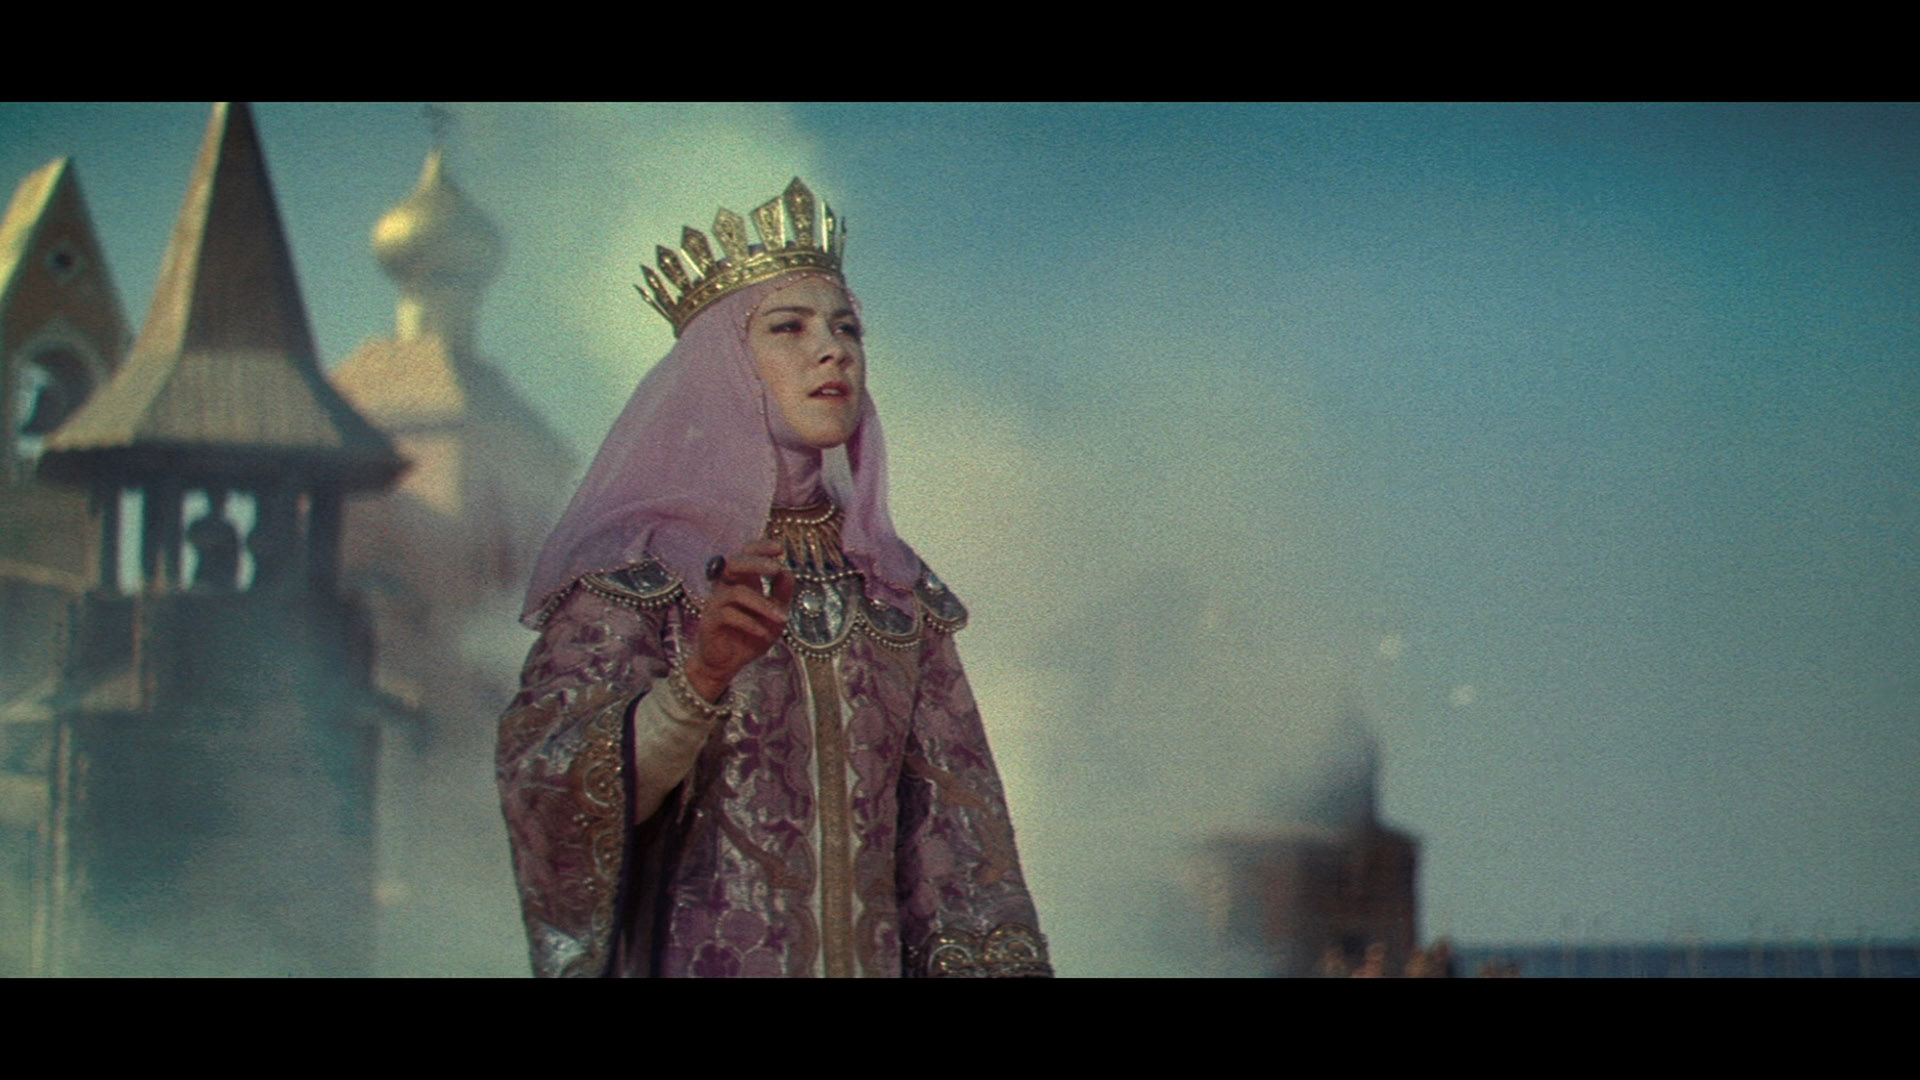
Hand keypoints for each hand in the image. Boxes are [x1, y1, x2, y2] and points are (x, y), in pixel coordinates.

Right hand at [684, 539, 793, 702]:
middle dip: (756, 562)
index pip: (746, 554)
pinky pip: (728, 615)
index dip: (760, 547)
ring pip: (737, 592)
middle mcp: (725, 587)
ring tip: (781, 618)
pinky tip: (762, 632)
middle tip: (777, 567)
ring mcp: (715, 604)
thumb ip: (781, 595)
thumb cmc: (750, 636)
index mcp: (741, 581)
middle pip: (734, 563)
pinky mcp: (709, 622)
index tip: (780, 547)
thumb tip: (787, 571)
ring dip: (763, 604)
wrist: (726, 664)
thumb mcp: (774, 617)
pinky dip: (749, 623)